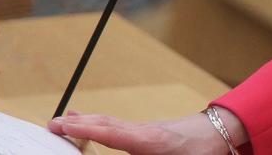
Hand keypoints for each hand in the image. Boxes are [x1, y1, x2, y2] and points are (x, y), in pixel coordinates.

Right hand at [47, 110, 240, 154]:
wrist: (220, 130)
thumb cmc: (201, 150)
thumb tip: (129, 150)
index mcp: (150, 141)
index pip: (113, 133)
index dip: (87, 130)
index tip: (63, 125)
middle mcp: (143, 131)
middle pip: (106, 124)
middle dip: (78, 124)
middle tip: (51, 125)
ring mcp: (143, 129)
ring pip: (110, 123)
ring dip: (85, 122)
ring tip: (62, 121)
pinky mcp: (145, 131)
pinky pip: (116, 126)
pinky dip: (98, 123)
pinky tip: (89, 123)